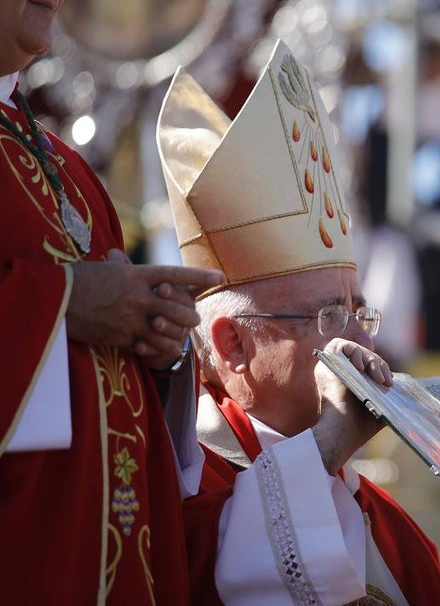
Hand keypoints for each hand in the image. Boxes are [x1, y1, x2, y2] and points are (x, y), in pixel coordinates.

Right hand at [67, 249, 224, 359]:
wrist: (51, 300)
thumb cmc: (76, 280)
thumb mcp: (102, 268)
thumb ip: (118, 267)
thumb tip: (118, 255)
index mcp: (137, 275)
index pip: (177, 275)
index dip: (201, 277)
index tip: (221, 277)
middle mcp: (139, 297)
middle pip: (180, 309)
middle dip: (190, 316)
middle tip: (193, 318)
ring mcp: (131, 319)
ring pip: (169, 332)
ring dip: (178, 336)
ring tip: (180, 338)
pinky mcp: (120, 337)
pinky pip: (149, 347)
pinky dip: (157, 349)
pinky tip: (160, 349)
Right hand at [312, 338, 391, 473]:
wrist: (344, 432)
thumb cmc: (361, 425)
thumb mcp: (382, 406)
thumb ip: (391, 396)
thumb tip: (411, 391)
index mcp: (352, 380)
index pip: (369, 364)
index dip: (381, 368)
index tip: (389, 383)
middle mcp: (341, 371)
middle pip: (365, 356)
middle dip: (379, 365)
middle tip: (386, 382)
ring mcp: (333, 366)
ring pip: (356, 350)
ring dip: (370, 360)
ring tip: (377, 379)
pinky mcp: (327, 362)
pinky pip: (341, 345)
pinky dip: (354, 352)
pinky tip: (360, 368)